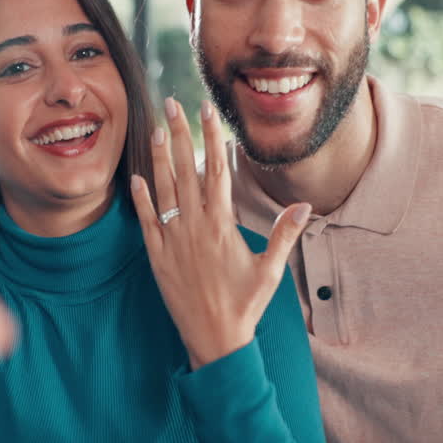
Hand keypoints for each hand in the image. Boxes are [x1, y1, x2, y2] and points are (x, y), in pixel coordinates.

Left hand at [129, 97, 310, 368]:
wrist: (214, 339)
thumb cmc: (245, 305)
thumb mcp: (270, 270)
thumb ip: (284, 234)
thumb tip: (304, 206)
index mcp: (222, 226)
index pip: (216, 171)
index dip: (211, 138)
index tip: (207, 110)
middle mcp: (195, 228)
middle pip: (187, 171)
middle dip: (181, 134)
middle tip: (173, 103)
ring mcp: (173, 241)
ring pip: (164, 190)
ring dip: (161, 158)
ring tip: (158, 130)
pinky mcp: (157, 257)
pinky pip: (146, 222)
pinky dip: (141, 199)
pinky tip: (137, 178)